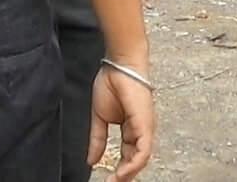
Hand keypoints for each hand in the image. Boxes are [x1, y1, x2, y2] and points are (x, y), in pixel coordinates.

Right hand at [87, 65, 155, 179]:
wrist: (117, 66)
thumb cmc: (111, 83)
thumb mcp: (99, 118)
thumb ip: (97, 140)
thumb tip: (91, 159)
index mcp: (131, 129)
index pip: (128, 155)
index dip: (119, 169)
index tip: (107, 179)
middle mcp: (141, 131)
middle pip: (135, 160)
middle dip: (124, 175)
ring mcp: (145, 128)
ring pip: (141, 158)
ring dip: (129, 173)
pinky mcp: (146, 124)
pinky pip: (143, 150)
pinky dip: (134, 163)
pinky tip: (124, 172)